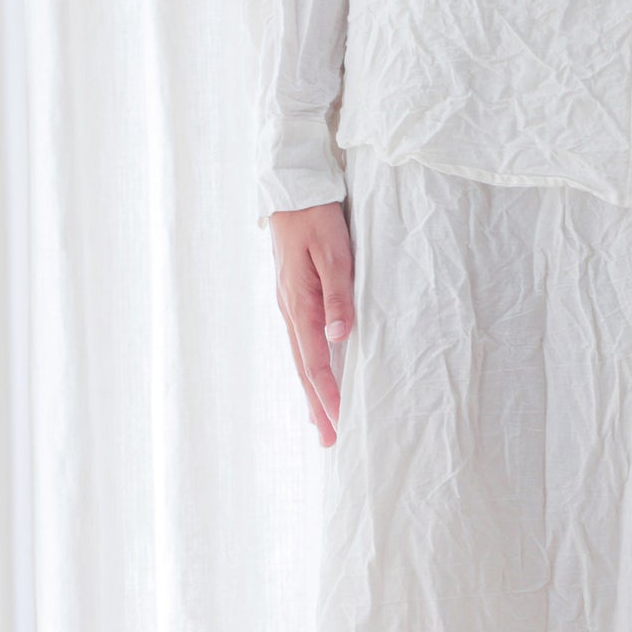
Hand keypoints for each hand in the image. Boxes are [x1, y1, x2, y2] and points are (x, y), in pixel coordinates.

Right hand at [270, 203, 354, 444]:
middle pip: (304, 369)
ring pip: (301, 359)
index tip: (340, 420)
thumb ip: (338, 296)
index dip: (328, 393)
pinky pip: (302, 344)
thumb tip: (339, 337)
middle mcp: (290, 311)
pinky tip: (316, 379)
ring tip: (321, 423)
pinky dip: (309, 369)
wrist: (294, 191)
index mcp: (299, 304)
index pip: (315, 361)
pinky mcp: (295, 299)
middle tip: (329, 440)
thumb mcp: (334, 253)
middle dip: (317, 406)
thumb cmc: (317, 219)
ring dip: (313, 393)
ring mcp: (290, 306)